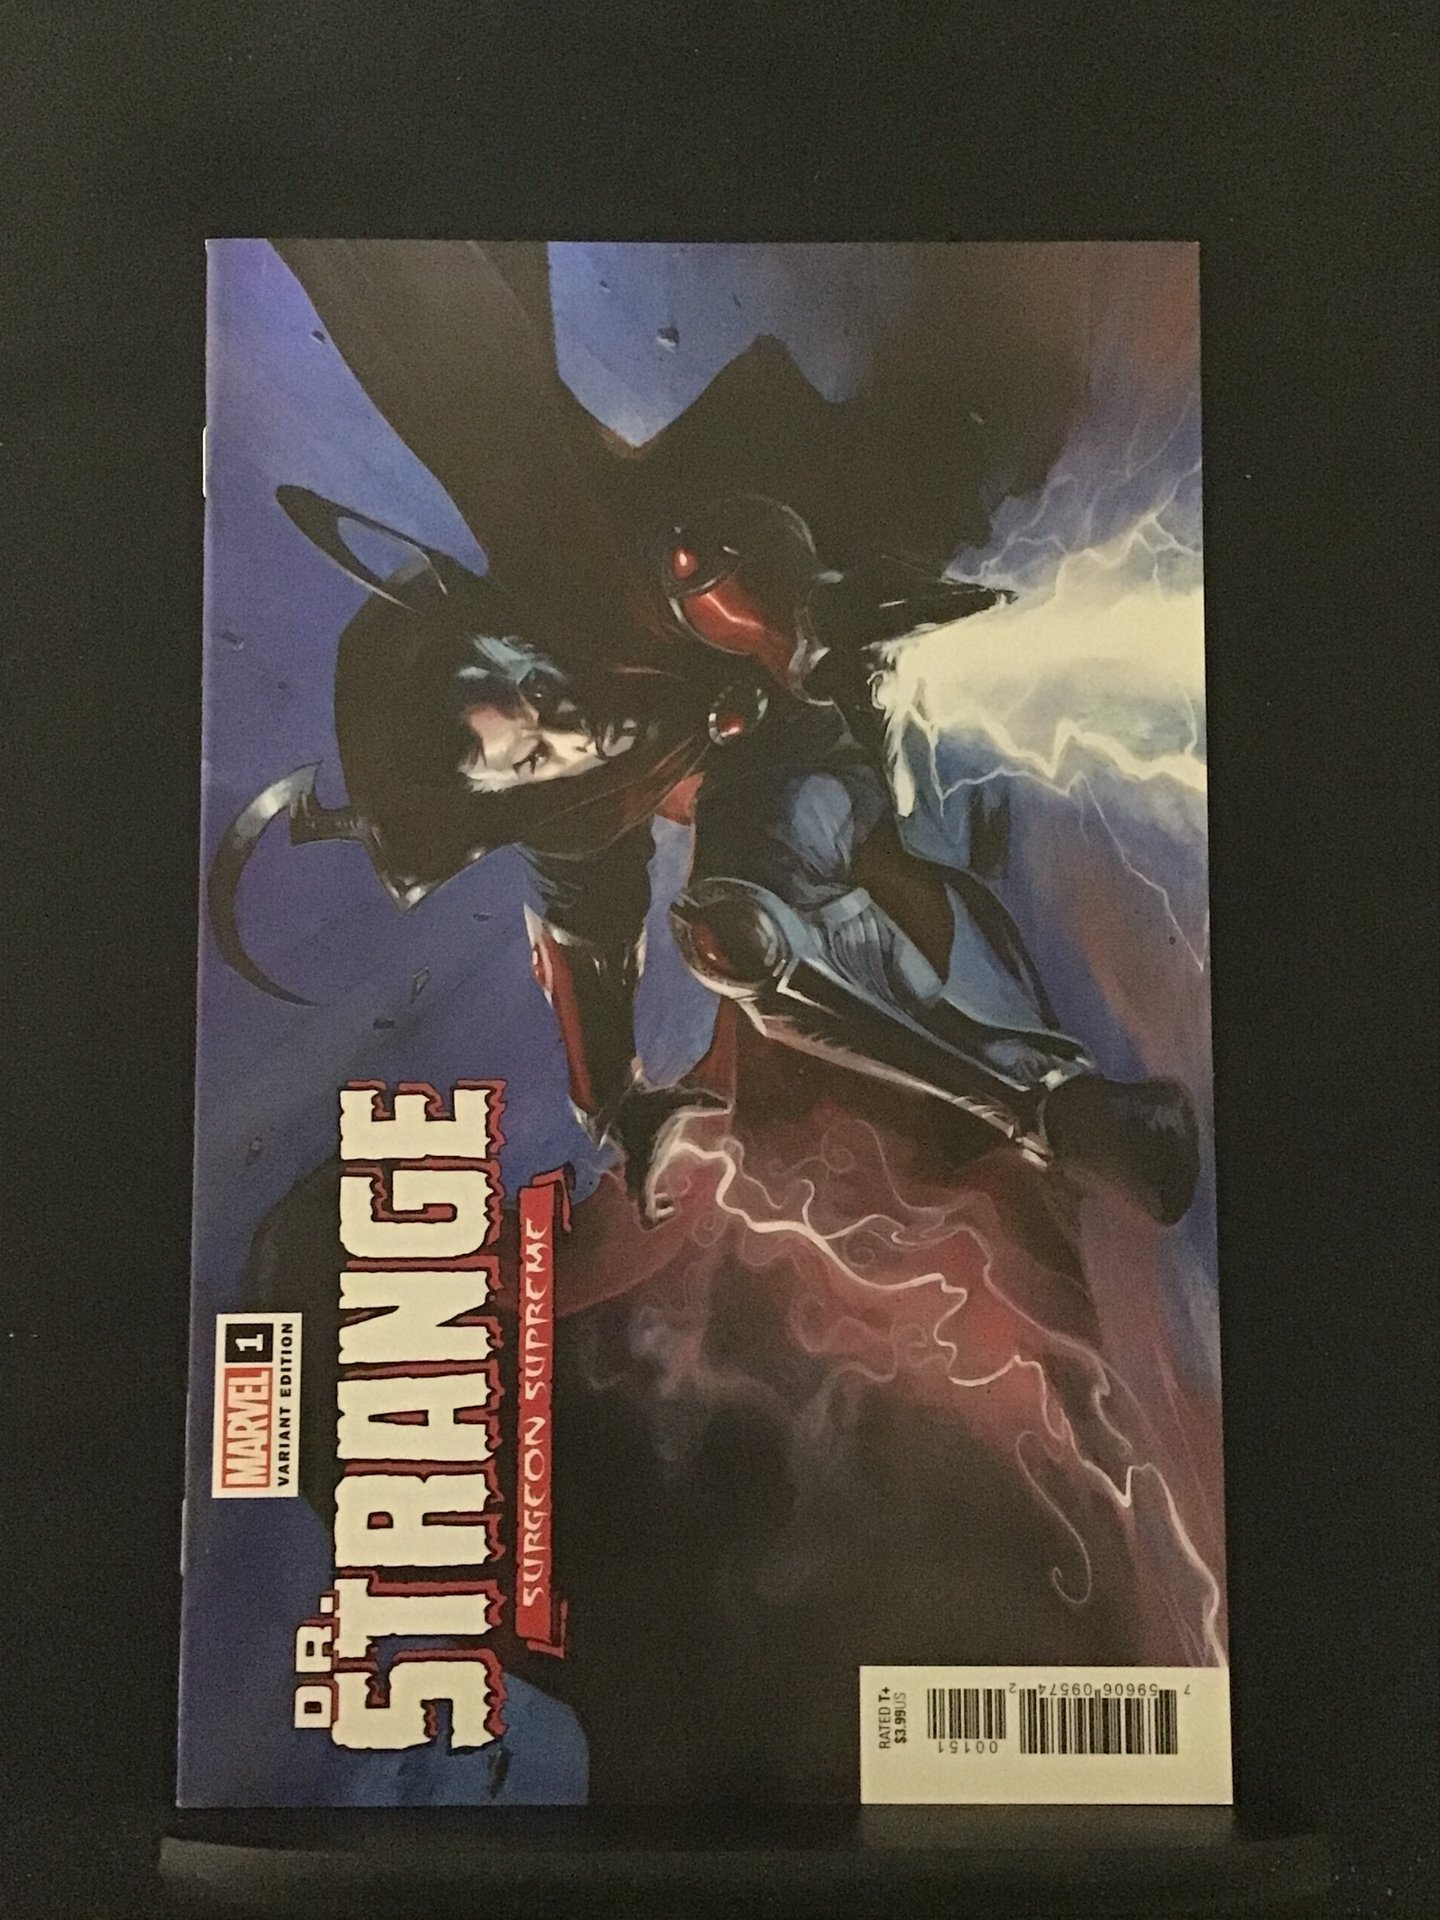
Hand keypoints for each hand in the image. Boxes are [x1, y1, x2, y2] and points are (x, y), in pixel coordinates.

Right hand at [611, 1084, 730, 1226]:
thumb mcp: (677, 1101)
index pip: (644, 1213)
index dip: (660, 1218)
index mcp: (645, 1169)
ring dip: (652, 1197)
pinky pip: (636, 1182)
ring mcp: (630, 1167)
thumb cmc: (646, 1101)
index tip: (675, 1204)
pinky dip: (648, 1183)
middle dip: (657, 1209)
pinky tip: (663, 1160)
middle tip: (673, 1199)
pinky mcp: (629, 1158)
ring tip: (669, 1188)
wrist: (616, 1092)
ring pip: (636, 1196)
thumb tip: (727, 1103)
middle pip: (639, 1209)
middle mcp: (635, 1174)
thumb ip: (702, 1102)